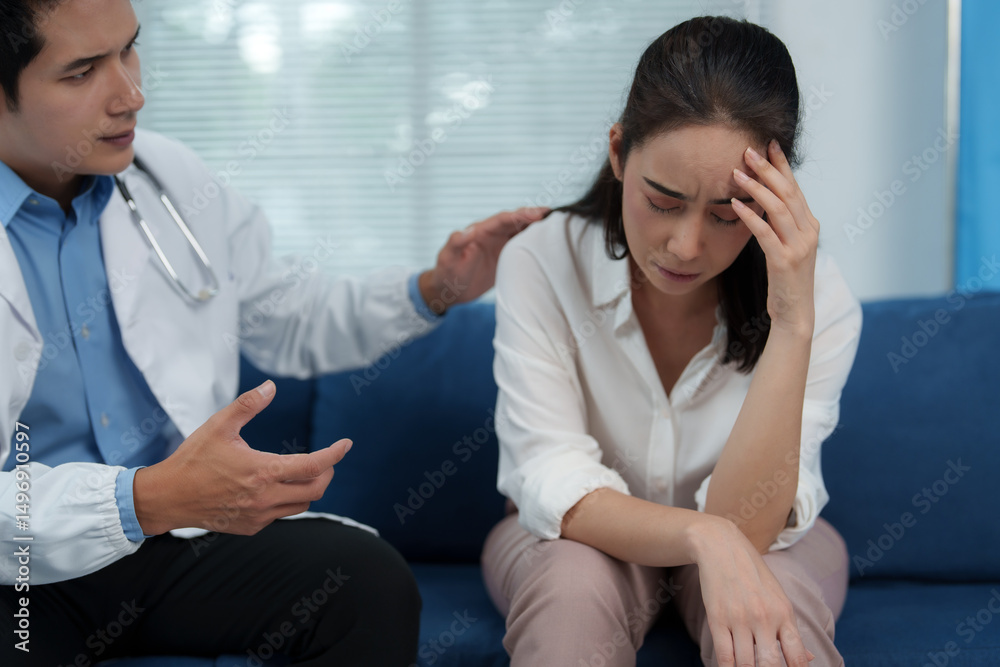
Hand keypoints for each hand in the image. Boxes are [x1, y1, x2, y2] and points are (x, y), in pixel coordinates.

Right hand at [133, 380, 351, 535]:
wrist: (167, 497)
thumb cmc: (192, 459)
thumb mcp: (218, 425)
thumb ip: (248, 405)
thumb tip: (271, 387)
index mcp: (262, 472)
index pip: (314, 466)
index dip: (335, 454)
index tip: (346, 444)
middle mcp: (265, 498)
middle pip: (316, 489)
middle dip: (327, 472)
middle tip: (326, 459)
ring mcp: (259, 516)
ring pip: (302, 505)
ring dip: (310, 488)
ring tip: (305, 471)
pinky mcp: (251, 527)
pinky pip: (282, 515)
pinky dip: (288, 500)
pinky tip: (277, 487)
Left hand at [419, 206, 548, 313]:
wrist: (450, 291)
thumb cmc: (446, 274)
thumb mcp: (448, 259)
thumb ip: (455, 244)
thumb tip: (466, 230)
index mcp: (480, 231)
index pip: (503, 219)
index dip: (521, 215)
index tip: (538, 213)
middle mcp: (492, 234)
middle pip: (516, 221)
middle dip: (535, 216)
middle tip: (556, 215)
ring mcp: (499, 244)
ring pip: (521, 231)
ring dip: (537, 227)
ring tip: (558, 225)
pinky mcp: (505, 255)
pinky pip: (522, 245)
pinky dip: (535, 242)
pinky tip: (549, 243)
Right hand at [691, 517, 814, 665]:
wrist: (721, 546)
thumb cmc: (753, 573)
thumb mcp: (778, 597)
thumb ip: (790, 630)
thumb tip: (808, 658)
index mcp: (784, 613)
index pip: (796, 656)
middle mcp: (764, 618)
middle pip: (770, 664)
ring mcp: (739, 619)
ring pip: (745, 664)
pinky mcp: (717, 619)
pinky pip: (724, 656)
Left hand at [732, 140, 818, 335]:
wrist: (795, 313)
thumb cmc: (786, 279)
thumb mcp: (786, 245)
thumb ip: (780, 224)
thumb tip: (763, 201)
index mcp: (809, 224)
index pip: (794, 187)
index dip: (782, 165)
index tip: (768, 144)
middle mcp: (808, 231)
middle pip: (788, 192)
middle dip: (768, 169)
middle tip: (748, 150)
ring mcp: (799, 246)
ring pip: (778, 208)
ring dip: (757, 188)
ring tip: (737, 173)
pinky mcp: (785, 262)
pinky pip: (766, 233)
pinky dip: (750, 216)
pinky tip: (734, 205)